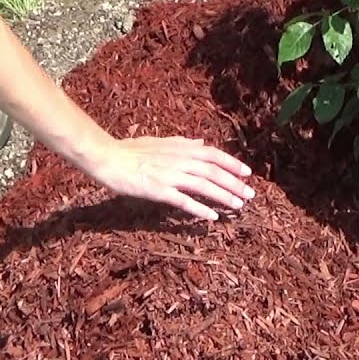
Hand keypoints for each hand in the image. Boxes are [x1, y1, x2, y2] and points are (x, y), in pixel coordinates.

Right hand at [86, 136, 254, 219]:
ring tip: (238, 207)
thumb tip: (202, 143)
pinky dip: (200, 209)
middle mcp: (180, 160)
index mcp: (181, 147)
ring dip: (223, 197)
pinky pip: (184, 201)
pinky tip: (212, 218)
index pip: (214, 154)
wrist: (108, 157)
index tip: (247, 173)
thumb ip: (183, 143)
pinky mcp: (159, 190)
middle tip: (250, 195)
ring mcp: (171, 175)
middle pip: (215, 172)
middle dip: (235, 184)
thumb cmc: (131, 150)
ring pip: (205, 186)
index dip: (233, 163)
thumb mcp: (160, 141)